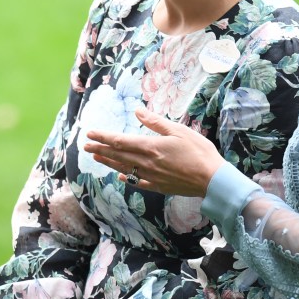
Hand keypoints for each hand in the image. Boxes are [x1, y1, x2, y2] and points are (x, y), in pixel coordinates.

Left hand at [83, 107, 223, 197]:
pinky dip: (126, 178)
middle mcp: (146, 163)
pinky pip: (137, 182)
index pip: (120, 141)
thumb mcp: (179, 131)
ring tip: (96, 158)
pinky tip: (120, 177)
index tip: (90, 133)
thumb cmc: (199, 152)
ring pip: (124, 169)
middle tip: (86, 146)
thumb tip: (137, 111)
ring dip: (108, 162)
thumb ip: (156, 122)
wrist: (212, 180)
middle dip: (100, 150)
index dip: (103, 137)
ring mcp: (151, 176)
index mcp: (151, 147)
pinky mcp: (158, 186)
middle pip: (118, 155)